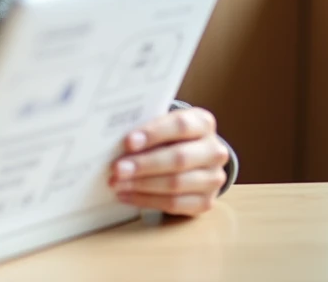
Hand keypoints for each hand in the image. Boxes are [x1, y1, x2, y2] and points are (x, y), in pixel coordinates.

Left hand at [108, 107, 229, 216]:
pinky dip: (147, 200)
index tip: (128, 142)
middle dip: (144, 165)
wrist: (192, 157)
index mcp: (203, 123)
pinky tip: (126, 195)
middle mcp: (214, 150)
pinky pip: (175, 204)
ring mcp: (213, 178)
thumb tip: (112, 138)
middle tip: (117, 169)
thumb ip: (145, 129)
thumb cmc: (168, 136)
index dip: (154, 133)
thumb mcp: (162, 125)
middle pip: (179, 158)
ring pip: (176, 184)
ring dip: (142, 185)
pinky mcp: (206, 202)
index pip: (180, 126)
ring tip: (117, 183)